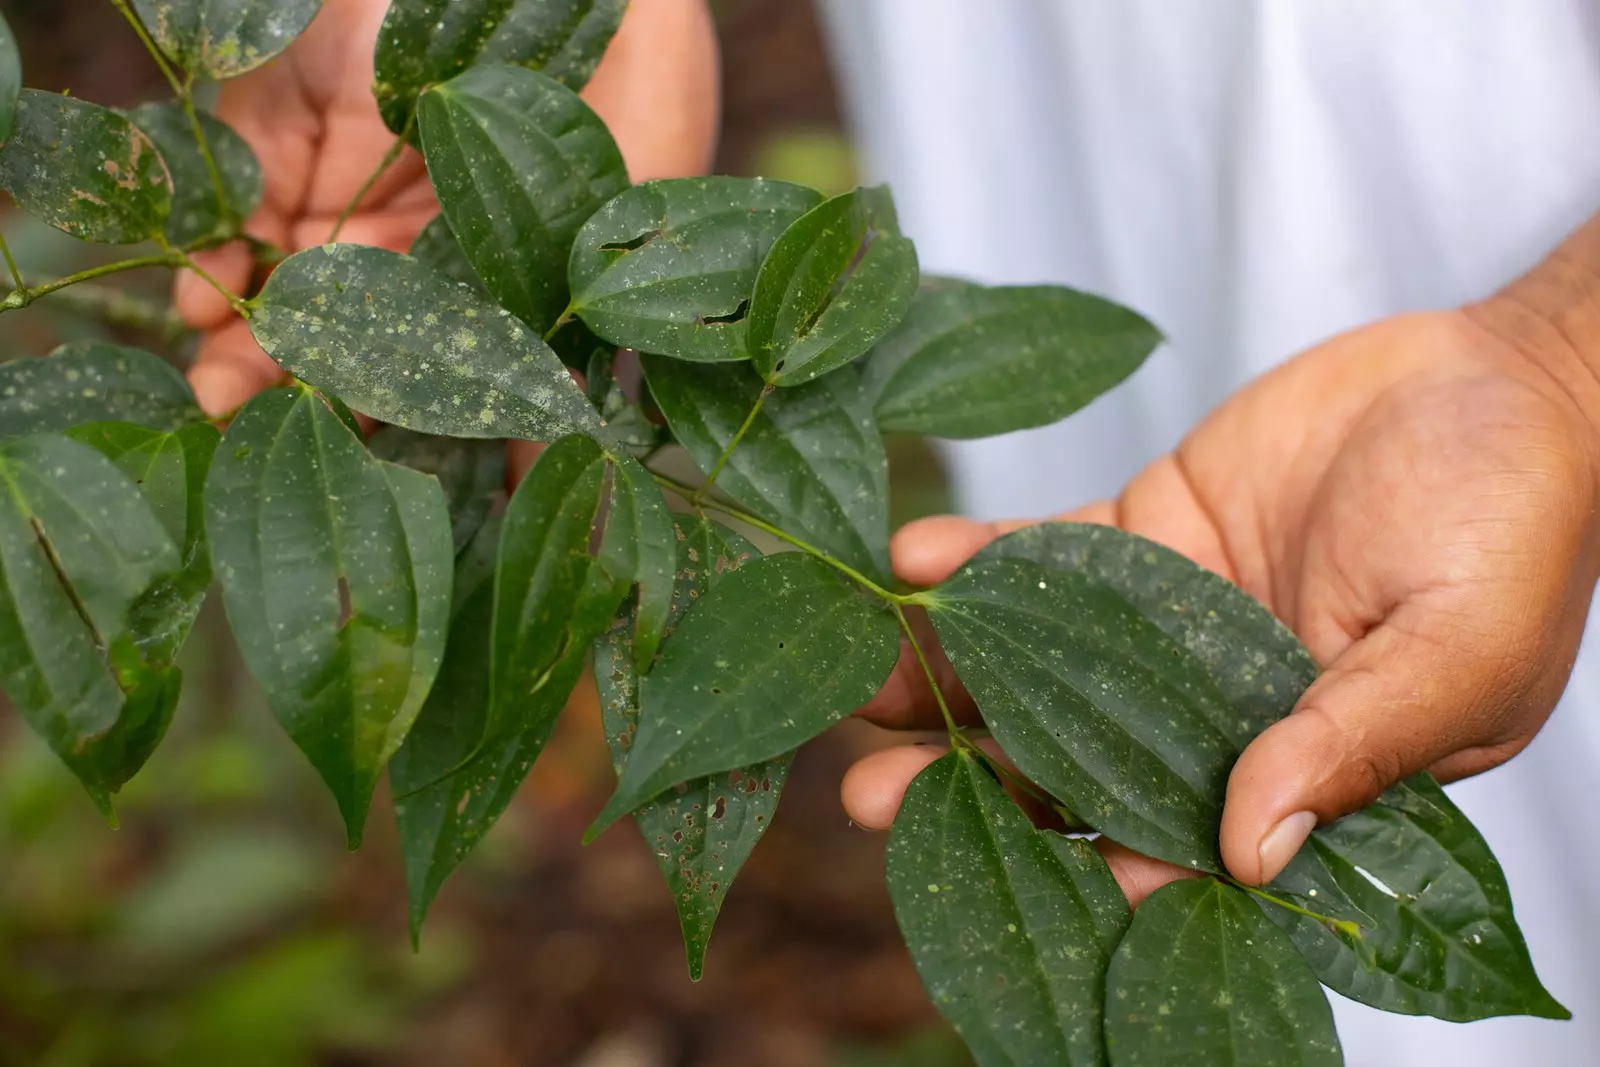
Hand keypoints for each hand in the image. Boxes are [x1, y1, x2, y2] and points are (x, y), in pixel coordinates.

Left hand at [174, 0, 719, 418]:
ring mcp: (342, 166)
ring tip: (216, 384)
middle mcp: (402, 223)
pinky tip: (206, 294)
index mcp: (476, 265)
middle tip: (240, 425)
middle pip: (324, 315)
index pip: (409, 354)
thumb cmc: (637, 99)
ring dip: (236, 326)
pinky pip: (229, 180)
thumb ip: (566, 357)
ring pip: (270, 262)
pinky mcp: (288, 106)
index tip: (336, 459)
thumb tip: (543, 482)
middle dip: (280, 376)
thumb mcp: (611, 240)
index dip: (366, 409)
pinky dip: (212, 236)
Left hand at [846, 290, 1599, 901]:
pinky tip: (911, 562)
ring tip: (855, 693)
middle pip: (1074, 761)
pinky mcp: (1145, 536)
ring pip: (1039, 665)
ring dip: (948, 681)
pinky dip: (979, 560)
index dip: (1080, 856)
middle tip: (867, 801)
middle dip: (972, 780)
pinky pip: (1045, 555)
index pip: (1176, 836)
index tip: (987, 865)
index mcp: (1297, 764)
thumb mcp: (1453, 650)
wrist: (1497, 383)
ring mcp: (1167, 622)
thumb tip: (1251, 855)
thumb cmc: (1512, 522)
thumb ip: (1351, 745)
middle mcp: (1216, 706)